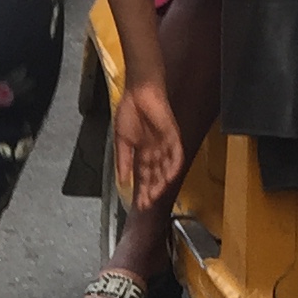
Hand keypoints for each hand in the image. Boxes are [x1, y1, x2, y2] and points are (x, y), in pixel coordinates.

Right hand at [114, 81, 183, 215]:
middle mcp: (155, 151)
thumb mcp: (121, 141)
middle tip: (146, 204)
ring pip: (165, 168)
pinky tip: (169, 177)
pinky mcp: (173, 136)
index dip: (141, 190)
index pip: (143, 176)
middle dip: (150, 190)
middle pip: (155, 175)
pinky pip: (176, 154)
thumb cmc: (129, 111)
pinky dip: (173, 166)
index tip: (138, 204)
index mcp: (142, 152)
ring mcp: (165, 144)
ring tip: (156, 195)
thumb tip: (122, 181)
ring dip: (161, 182)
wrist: (138, 92)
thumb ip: (122, 161)